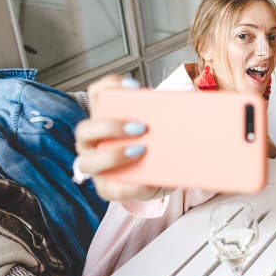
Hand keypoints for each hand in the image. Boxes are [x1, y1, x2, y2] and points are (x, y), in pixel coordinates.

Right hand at [74, 75, 162, 201]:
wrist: (159, 176)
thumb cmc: (156, 143)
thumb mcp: (160, 126)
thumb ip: (165, 114)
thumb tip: (190, 101)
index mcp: (104, 118)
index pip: (97, 94)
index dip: (110, 86)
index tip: (134, 86)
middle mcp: (92, 141)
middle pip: (85, 129)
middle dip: (110, 127)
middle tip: (141, 127)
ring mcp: (95, 166)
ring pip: (88, 162)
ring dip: (114, 156)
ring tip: (142, 151)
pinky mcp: (106, 189)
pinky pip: (113, 189)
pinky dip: (133, 186)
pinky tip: (151, 181)